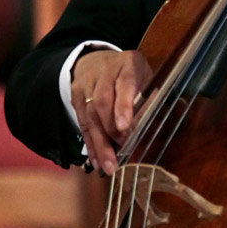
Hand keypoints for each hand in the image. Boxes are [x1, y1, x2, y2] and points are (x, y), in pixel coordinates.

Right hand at [71, 49, 153, 174]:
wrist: (101, 61)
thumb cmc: (134, 76)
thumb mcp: (148, 80)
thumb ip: (150, 101)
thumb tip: (148, 129)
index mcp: (129, 64)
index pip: (125, 83)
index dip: (123, 105)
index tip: (124, 127)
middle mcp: (105, 71)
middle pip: (102, 101)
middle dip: (110, 130)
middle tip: (119, 154)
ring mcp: (87, 84)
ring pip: (90, 115)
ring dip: (99, 143)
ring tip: (108, 165)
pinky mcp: (76, 96)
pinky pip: (82, 123)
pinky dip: (90, 144)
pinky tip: (96, 160)